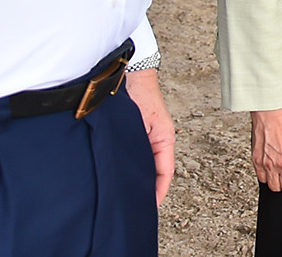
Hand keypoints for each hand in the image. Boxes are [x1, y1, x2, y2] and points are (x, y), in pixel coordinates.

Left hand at [125, 70, 175, 205]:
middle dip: (146, 189)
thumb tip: (140, 174)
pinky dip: (126, 167)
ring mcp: (142, 138)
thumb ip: (144, 148)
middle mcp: (154, 140)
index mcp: (164, 139)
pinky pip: (130, 156)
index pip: (165, 173)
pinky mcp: (129, 135)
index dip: (158, 192)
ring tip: (124, 195)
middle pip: (153, 171)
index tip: (150, 207)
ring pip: (141, 165)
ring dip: (135, 179)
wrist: (128, 74)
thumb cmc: (139, 94)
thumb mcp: (144, 125)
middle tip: (135, 207)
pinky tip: (115, 175)